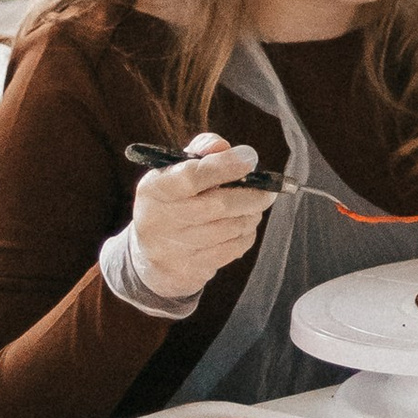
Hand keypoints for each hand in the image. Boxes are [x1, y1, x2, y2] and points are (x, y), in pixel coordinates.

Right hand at [128, 137, 271, 303]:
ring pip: (230, 229)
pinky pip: (232, 250)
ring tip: (252, 208)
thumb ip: (201, 151)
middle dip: (252, 196)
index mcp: (155, 189)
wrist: (150, 256)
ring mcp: (173, 249)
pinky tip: (241, 227)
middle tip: (267, 191)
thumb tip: (223, 146)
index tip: (250, 159)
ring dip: (251, 215)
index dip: (224, 166)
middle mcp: (159, 220)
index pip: (191, 176)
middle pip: (218, 206)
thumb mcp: (176, 170)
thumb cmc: (173, 200)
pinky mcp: (189, 271)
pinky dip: (245, 235)